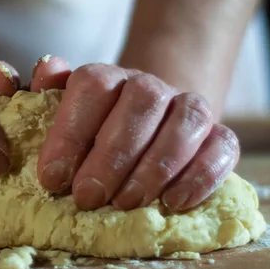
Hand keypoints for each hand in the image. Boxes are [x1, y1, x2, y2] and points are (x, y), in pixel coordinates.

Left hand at [35, 56, 239, 211]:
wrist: (145, 127)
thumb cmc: (93, 132)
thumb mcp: (62, 116)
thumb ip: (49, 92)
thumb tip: (46, 66)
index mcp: (107, 77)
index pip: (92, 86)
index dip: (70, 133)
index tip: (52, 178)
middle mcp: (150, 86)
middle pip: (141, 103)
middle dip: (112, 156)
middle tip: (88, 197)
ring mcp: (188, 108)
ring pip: (185, 121)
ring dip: (155, 166)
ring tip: (127, 202)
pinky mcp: (218, 135)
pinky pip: (223, 146)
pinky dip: (201, 176)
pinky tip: (174, 202)